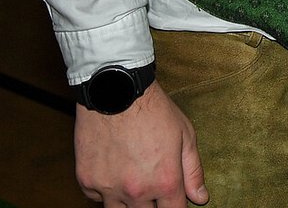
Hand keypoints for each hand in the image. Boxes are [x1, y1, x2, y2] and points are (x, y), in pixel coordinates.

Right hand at [75, 82, 207, 206]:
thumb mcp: (185, 135)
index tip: (172, 201)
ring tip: (133, 179)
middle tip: (150, 182)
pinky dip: (105, 190)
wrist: (116, 91)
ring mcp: (109, 188)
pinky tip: (113, 171)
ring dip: (127, 202)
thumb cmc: (154, 110)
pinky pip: (96, 197)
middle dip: (152, 204)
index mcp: (165, 182)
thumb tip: (200, 198)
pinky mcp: (87, 180)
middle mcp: (136, 191)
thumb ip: (193, 171)